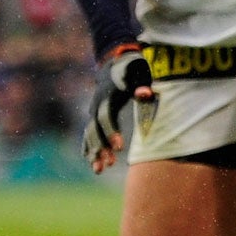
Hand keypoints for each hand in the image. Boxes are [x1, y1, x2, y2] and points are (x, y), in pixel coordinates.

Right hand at [82, 43, 153, 173]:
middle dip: (101, 146)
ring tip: (99, 171)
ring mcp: (93, 111)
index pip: (107, 116)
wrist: (114, 65)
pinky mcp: (94, 116)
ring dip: (94, 151)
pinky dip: (89, 148)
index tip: (120, 147)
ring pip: (90, 134)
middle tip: (110, 163)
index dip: (112, 132)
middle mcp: (97, 105)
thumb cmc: (132, 69)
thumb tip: (146, 94)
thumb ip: (142, 83)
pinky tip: (92, 163)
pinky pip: (89, 134)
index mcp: (108, 95)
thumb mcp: (140, 72)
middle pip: (94, 128)